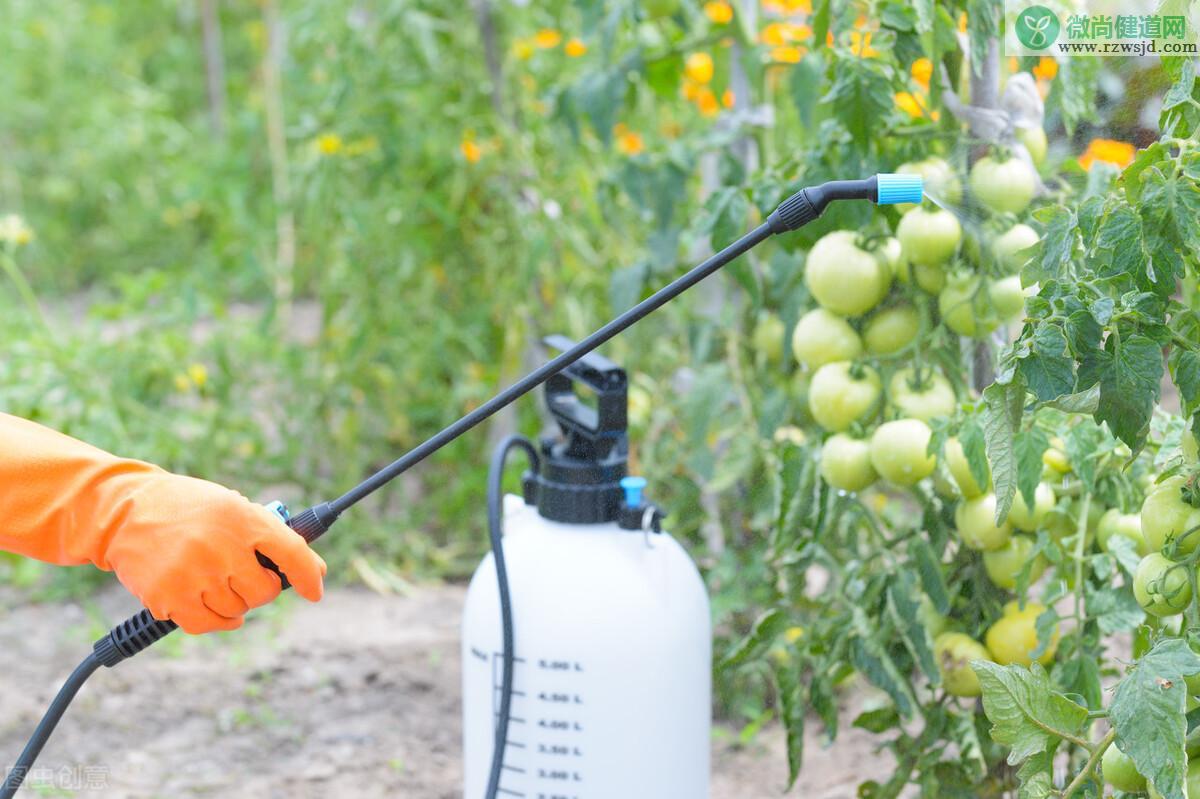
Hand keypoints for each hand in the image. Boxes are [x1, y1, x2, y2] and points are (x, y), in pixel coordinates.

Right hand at [101, 473, 325, 633]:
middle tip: (241, 572)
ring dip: (232, 601)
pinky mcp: (168, 597)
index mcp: (242, 518)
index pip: (292, 553)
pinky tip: (206, 600)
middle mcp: (221, 547)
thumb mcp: (234, 507)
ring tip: (213, 576)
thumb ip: (272, 535)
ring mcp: (193, 574)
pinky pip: (206, 625)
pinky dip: (213, 619)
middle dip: (259, 587)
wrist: (126, 511)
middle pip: (264, 592)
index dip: (308, 576)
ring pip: (237, 611)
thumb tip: (315, 570)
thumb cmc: (191, 510)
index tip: (314, 592)